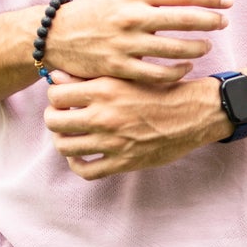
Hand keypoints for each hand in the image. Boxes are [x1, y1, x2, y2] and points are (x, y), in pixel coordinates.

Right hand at [42, 0, 230, 86]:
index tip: (228, 1)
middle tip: (224, 23)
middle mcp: (132, 15)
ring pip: (174, 49)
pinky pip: (157, 74)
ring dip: (196, 48)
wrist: (58, 34)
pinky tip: (186, 68)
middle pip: (183, 19)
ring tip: (206, 46)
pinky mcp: (119, 67)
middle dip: (209, 21)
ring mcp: (125, 42)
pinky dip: (176, 72)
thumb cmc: (99, 10)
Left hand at [43, 73, 227, 178]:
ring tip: (69, 135)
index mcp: (104, 90)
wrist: (192, 113)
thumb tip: (56, 77)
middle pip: (54, 121)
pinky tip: (80, 156)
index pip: (56, 94)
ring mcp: (112, 142)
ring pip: (65, 146)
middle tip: (62, 117)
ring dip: (62, 141)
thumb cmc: (159, 91)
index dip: (54, 96)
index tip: (61, 98)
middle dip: (54, 118)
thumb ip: (90, 78)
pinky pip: (86, 170)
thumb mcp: (125, 76)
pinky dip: (77, 164)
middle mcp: (104, 116)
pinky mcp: (123, 162)